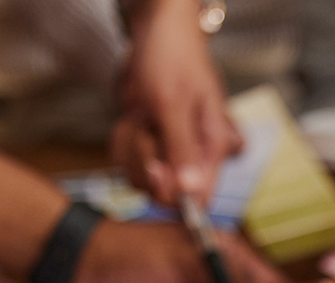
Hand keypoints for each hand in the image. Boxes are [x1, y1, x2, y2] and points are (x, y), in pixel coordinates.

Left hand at [116, 0, 241, 202]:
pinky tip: (134, 117)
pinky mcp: (150, 146)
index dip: (172, 191)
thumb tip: (193, 192)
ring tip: (142, 115)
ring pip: (141, 178)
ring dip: (132, 146)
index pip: (199, 197)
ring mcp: (169, 151)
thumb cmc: (172, 57)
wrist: (156, 33)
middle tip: (148, 125)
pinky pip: (128, 162)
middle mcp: (193, 155)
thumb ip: (182, 149)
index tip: (156, 166)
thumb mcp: (173, 103)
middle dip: (145, 159)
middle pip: (163, 191)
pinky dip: (123, 140)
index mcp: (211, 147)